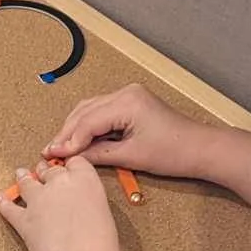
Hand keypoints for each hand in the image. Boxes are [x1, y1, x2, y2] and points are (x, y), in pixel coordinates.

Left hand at [0, 154, 120, 250]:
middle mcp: (59, 184)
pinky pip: (9, 208)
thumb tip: (81, 206)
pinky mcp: (24, 220)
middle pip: (49, 170)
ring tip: (21, 174)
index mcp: (85, 179)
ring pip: (27, 183)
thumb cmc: (100, 246)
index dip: (70, 166)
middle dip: (46, 171)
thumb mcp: (104, 214)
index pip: (75, 162)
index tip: (67, 168)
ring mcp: (38, 200)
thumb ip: (88, 201)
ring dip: (24, 178)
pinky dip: (2, 203)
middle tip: (43, 171)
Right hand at [45, 84, 211, 180]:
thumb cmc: (174, 151)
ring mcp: (129, 96)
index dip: (68, 140)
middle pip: (85, 112)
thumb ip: (98, 154)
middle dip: (67, 133)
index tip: (52, 154)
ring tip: (61, 148)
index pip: (88, 121)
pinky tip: (80, 141)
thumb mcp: (132, 156)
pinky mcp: (131, 104)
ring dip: (75, 129)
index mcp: (127, 102)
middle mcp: (126, 93)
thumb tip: (72, 157)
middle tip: (51, 151)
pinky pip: (102, 112)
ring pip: (90, 110)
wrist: (200, 148)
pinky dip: (89, 126)